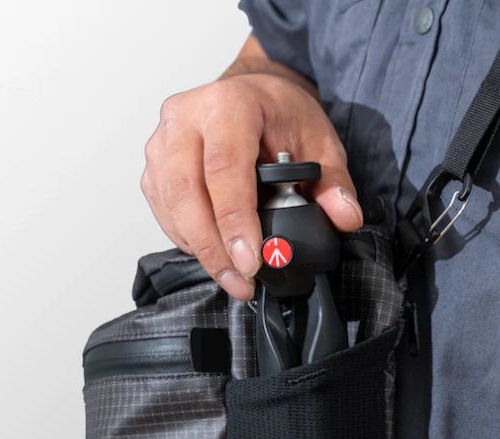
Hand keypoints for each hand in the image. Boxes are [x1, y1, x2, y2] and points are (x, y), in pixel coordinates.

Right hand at [141, 71, 362, 299]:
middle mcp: (185, 117)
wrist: (252, 94)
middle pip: (186, 191)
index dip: (235, 221)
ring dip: (199, 249)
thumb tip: (345, 217)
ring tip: (232, 279)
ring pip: (170, 205)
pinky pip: (163, 211)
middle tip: (241, 282)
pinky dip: (187, 240)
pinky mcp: (154, 166)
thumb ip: (333, 182)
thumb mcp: (318, 141)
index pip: (224, 168)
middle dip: (213, 247)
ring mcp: (163, 141)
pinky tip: (214, 256)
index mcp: (228, 103)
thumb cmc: (279, 114)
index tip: (251, 262)